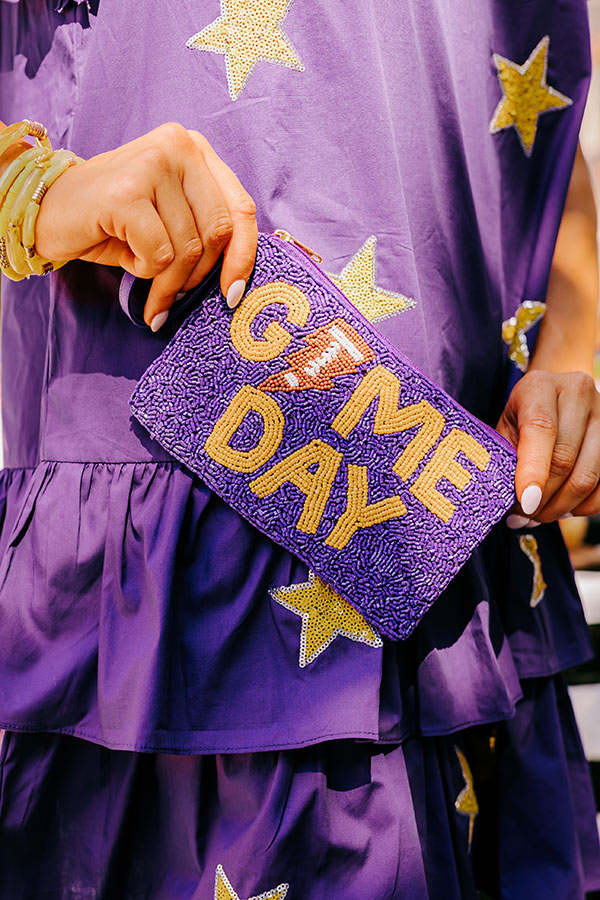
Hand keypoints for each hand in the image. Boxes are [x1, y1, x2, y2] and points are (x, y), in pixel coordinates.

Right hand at [33, 122, 257, 327]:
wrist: (48, 211)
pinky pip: (158, 254)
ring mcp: (152, 164)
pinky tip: (124, 256)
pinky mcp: (127, 191)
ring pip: (187, 249)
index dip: (244, 257)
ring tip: (143, 279)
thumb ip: (204, 230)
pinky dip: (143, 270)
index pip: (240, 209)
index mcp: (196, 150)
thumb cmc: (113, 221)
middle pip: (216, 232)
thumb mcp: (170, 219)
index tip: (233, 294)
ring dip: (166, 280)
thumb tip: (239, 280)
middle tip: (174, 296)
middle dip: (197, 277)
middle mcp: (178, 147)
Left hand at [496, 369, 599, 526]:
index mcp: (541, 386)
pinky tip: (564, 509)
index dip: (533, 470)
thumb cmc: (522, 415)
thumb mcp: (505, 427)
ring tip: (539, 515)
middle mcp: (577, 394)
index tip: (525, 502)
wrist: (553, 396)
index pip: (541, 429)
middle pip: (565, 458)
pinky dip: (583, 506)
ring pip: (588, 476)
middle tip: (523, 515)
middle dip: (542, 497)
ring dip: (562, 507)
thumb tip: (512, 504)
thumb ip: (506, 458)